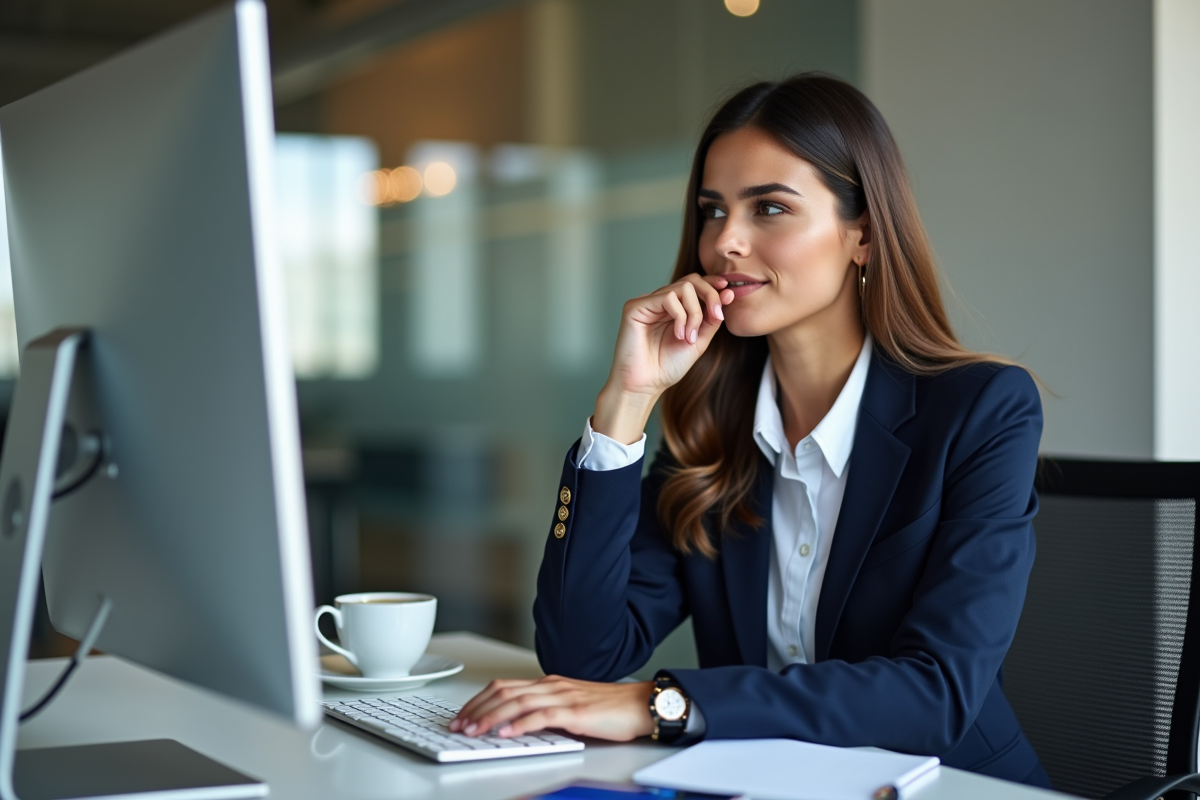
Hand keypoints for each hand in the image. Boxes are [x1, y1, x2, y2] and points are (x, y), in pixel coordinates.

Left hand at [448, 675, 654, 741]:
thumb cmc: (610, 708)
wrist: (639, 704)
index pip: (504, 687)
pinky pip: (541, 716)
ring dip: (491, 717)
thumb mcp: (570, 707)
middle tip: (458, 725)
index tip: (463, 716)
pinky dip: (520, 724)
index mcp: (549, 684)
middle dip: (476, 709)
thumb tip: (519, 725)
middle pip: (504, 691)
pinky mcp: (575, 712)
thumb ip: (546, 711)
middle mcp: (552, 686)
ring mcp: (563, 696)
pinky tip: (506, 732)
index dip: (479, 700)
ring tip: (473, 730)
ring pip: (517, 702)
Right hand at [594, 274, 733, 443]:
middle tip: (716, 316)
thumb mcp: (698, 341)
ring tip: (689, 337)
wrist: (645, 385)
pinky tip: (678, 335)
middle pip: (691, 280)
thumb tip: (727, 294)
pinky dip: (680, 316)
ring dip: (695, 313)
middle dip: (710, 295)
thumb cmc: (666, 367)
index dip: (712, 284)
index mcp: (673, 308)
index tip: (729, 292)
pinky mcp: (635, 306)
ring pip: (683, 288)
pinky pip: (667, 297)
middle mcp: (659, 302)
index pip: (695, 285)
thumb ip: (711, 319)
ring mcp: (647, 303)